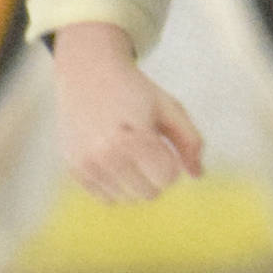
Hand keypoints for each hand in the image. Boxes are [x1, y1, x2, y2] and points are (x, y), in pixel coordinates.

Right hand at [51, 21, 203, 203]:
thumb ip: (190, 141)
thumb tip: (198, 175)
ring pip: (127, 199)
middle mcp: (106, 154)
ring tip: (131, 153)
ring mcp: (86, 164)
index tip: (163, 144)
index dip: (172, 163)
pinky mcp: (74, 169)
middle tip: (148, 148)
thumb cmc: (135, 92)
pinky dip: (117, 184)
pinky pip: (106, 197)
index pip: (167, 178)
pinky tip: (115, 159)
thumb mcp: (169, 108)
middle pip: (149, 194)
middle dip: (156, 175)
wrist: (89, 74)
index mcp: (135, 137)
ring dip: (136, 182)